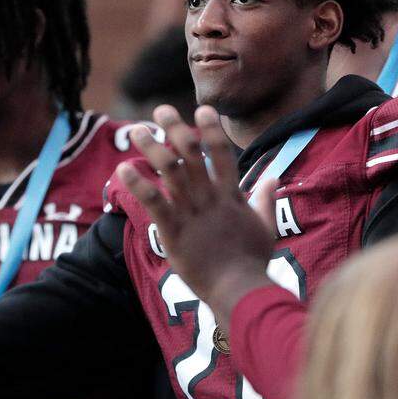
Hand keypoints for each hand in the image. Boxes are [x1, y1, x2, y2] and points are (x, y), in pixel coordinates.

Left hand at [118, 105, 273, 327]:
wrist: (238, 290)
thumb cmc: (252, 262)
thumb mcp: (266, 227)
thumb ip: (265, 199)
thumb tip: (273, 177)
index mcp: (231, 196)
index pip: (222, 154)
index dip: (212, 130)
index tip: (202, 109)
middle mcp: (210, 198)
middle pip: (190, 154)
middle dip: (175, 129)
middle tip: (161, 110)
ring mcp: (191, 214)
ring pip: (170, 172)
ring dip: (152, 147)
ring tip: (137, 130)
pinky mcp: (173, 232)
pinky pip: (154, 202)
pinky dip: (138, 184)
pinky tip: (123, 168)